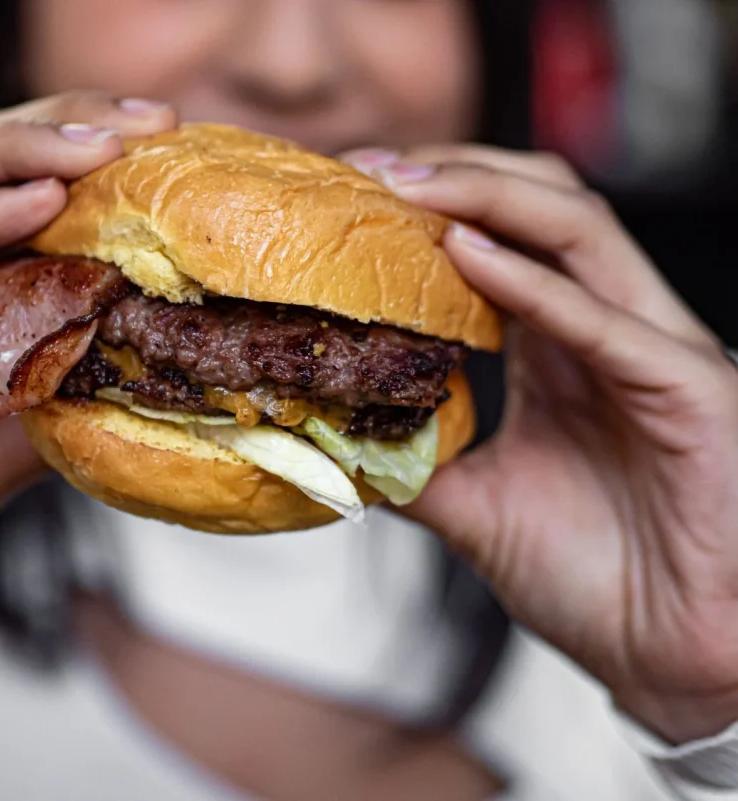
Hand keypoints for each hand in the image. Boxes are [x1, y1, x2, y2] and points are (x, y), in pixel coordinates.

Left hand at [343, 145, 737, 743]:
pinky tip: (469, 255)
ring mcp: (652, 351)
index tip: (346, 196)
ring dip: (488, 195)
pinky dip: (536, 284)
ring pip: (580, 230)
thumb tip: (332, 444)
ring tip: (406, 184)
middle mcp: (608, 331)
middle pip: (539, 206)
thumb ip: (414, 465)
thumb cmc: (598, 579)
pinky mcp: (689, 389)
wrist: (671, 657)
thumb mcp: (477, 506)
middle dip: (454, 173)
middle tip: (367, 168)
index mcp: (562, 349)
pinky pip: (607, 320)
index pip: (501, 238)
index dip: (428, 207)